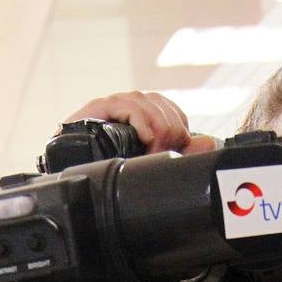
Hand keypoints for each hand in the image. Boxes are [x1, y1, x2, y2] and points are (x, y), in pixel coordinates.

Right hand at [62, 91, 218, 154]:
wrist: (73, 178)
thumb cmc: (110, 169)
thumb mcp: (152, 164)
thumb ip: (182, 155)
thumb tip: (208, 141)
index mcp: (143, 117)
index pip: (173, 111)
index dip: (179, 131)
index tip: (173, 151)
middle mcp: (128, 106)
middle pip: (162, 105)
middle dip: (170, 131)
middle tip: (160, 153)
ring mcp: (113, 105)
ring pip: (147, 103)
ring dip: (157, 128)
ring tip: (150, 150)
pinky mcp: (98, 108)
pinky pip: (127, 104)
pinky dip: (141, 121)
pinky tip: (144, 139)